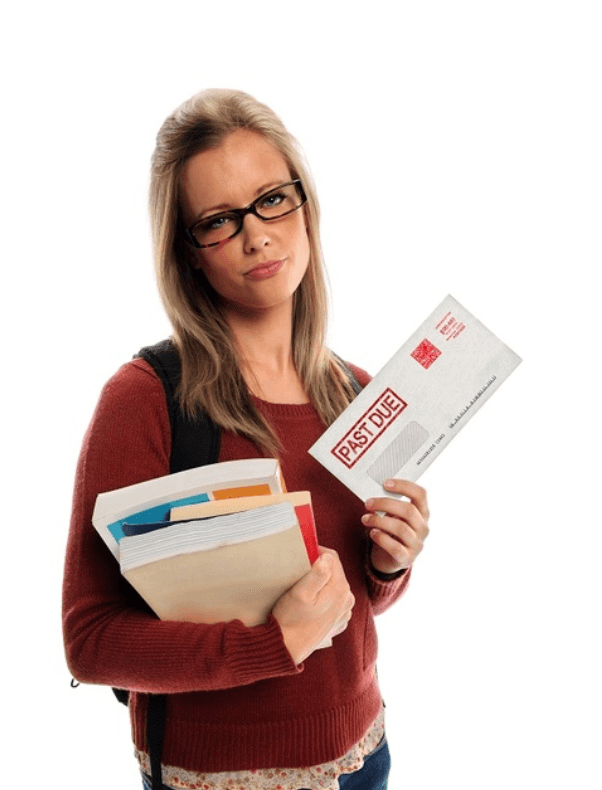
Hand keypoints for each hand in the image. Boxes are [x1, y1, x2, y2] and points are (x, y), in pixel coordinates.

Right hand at [272, 547, 354, 664]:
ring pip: (334, 585)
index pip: (332, 557)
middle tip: (299, 573)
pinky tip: (309, 603)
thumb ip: (317, 573)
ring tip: (303, 588)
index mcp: (340, 589)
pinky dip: (323, 597)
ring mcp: (344, 612)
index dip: (316, 552)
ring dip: (321, 582)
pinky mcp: (338, 621)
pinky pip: (333, 600)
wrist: (286, 649)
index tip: (301, 556)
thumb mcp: (300, 593)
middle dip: (318, 567)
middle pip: (334, 571)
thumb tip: (326, 558)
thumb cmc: (290, 619)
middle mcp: (347, 599)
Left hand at [362, 479, 429, 574]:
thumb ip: (389, 505)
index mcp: (422, 512)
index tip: (385, 483)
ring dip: (379, 521)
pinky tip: (373, 533)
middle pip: (409, 510)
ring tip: (365, 518)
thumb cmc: (391, 531)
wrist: (390, 558)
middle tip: (368, 503)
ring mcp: (417, 544)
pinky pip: (395, 547)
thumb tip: (374, 497)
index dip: (404, 486)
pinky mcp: (407, 558)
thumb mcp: (394, 516)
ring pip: (401, 528)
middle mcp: (423, 527)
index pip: (420, 494)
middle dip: (385, 504)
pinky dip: (382, 538)